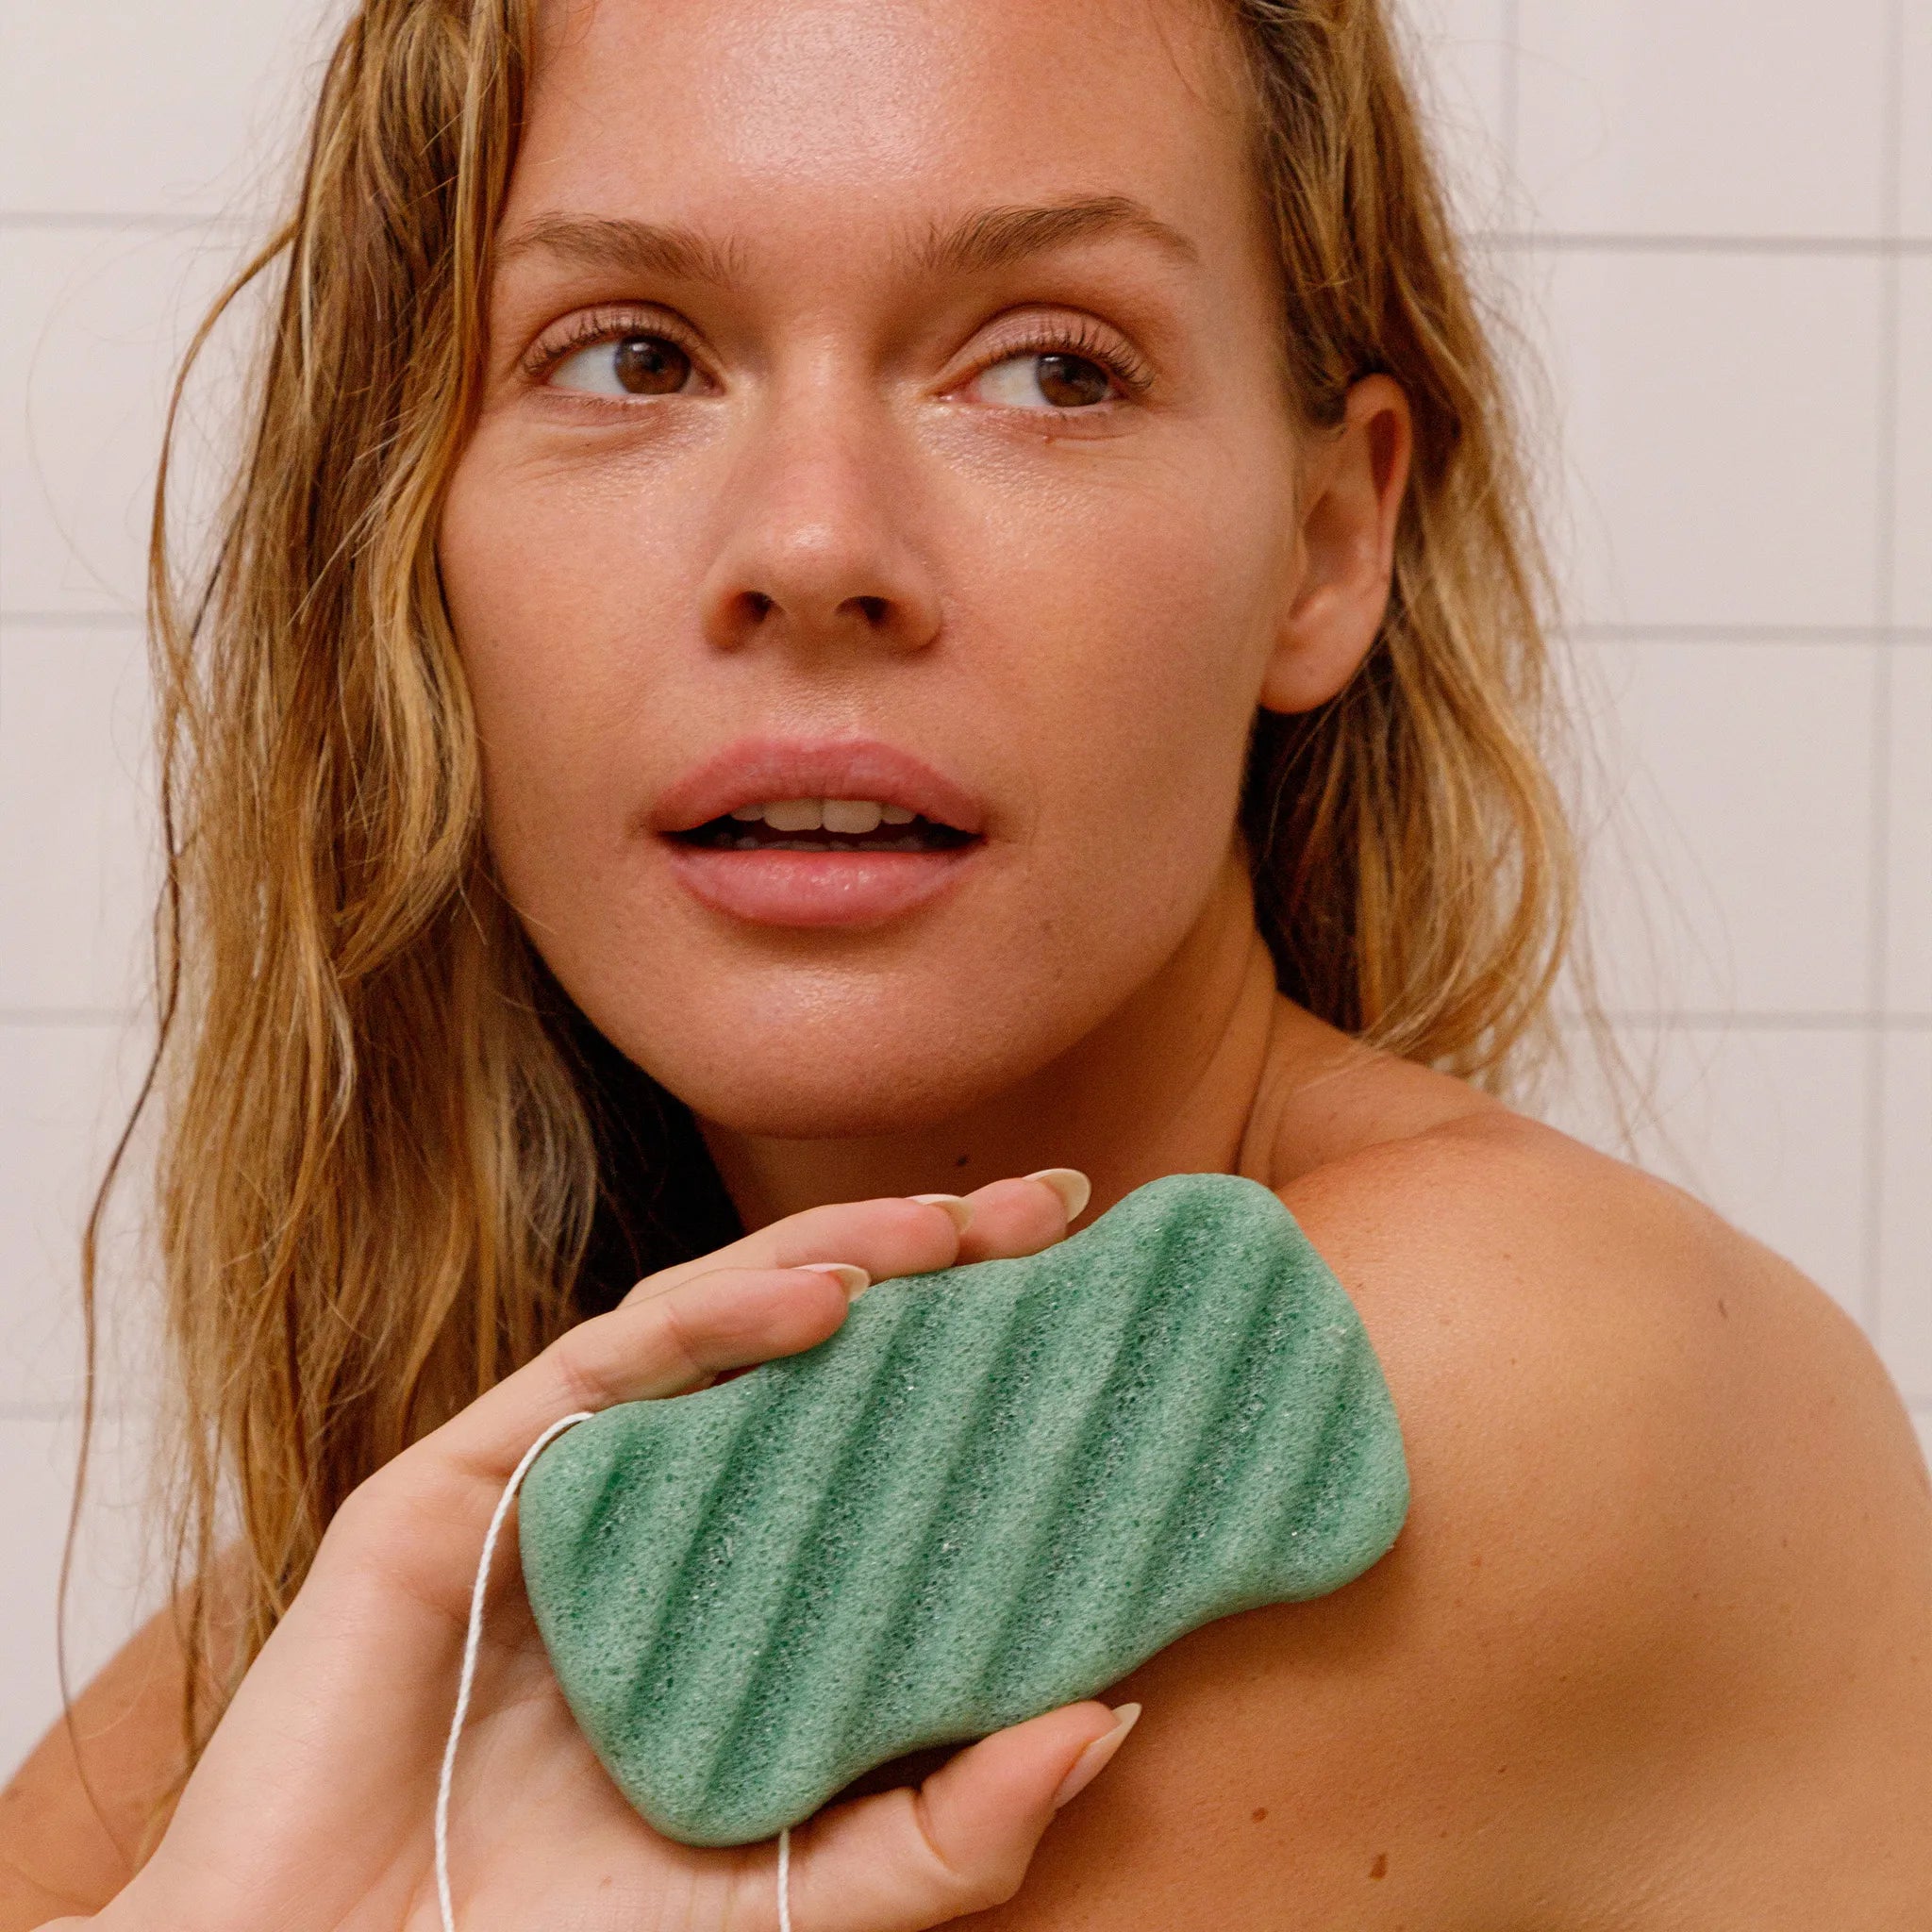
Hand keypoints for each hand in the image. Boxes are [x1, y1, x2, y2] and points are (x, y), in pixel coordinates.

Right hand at [75, 1173, 1138, 1931]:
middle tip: (1057, 1204)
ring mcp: (561, 1487)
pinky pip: (609, 1371)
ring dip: (842, 1252)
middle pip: (810, 1347)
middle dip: (931, 1257)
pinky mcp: (461, 1482)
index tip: (1093, 1297)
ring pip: (716, 1324)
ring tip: (963, 1227)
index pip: (873, 1432)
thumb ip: (944, 1835)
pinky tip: (831, 1294)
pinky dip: (723, 1315)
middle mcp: (659, 1513)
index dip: (977, 1355)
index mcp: (735, 1585)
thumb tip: (1112, 1720)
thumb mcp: (797, 1899)